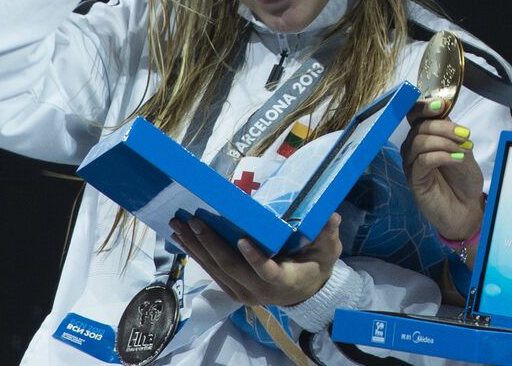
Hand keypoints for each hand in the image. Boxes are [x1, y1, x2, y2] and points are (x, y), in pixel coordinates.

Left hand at [169, 212, 340, 307]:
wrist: (304, 293)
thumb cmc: (315, 267)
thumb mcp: (328, 252)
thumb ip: (328, 236)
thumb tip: (332, 217)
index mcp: (283, 280)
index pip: (268, 271)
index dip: (255, 258)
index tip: (242, 240)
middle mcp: (258, 291)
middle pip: (231, 269)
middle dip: (210, 244)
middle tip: (195, 221)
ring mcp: (242, 293)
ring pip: (216, 271)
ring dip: (195, 248)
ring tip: (179, 227)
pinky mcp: (232, 290)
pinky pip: (212, 273)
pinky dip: (196, 255)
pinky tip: (184, 240)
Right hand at [401, 111, 483, 240]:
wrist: (467, 207)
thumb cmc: (464, 178)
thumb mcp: (464, 149)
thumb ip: (453, 131)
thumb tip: (446, 112)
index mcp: (425, 134)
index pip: (415, 114)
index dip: (425, 106)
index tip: (442, 105)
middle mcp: (414, 146)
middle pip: (419, 126)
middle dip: (443, 126)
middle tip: (465, 135)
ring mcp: (412, 163)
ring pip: (419, 141)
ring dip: (444, 142)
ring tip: (462, 150)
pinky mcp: (414, 179)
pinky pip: (422, 160)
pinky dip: (441, 156)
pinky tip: (456, 159)